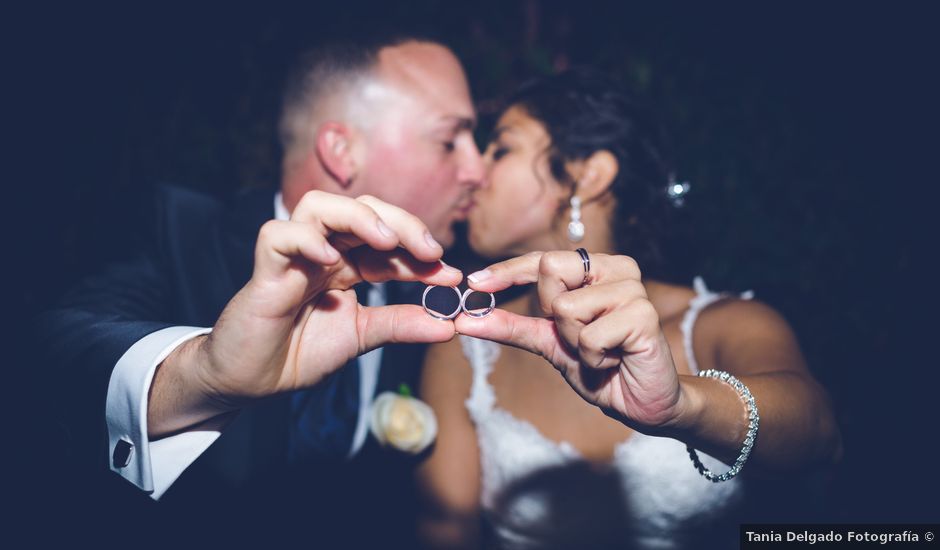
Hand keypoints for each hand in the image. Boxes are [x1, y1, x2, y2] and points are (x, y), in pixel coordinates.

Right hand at [155, 192, 461, 430]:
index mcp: (346, 264)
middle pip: (362, 210)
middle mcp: (322, 251)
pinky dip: (306, 240)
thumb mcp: (362, 337)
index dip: (421, 255)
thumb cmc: (298, 353)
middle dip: (402, 223)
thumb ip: (402, 325)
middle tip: (431, 251)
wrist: (252, 382)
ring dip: (358, 216)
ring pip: (320, 205)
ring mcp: (292, 255)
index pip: (389, 244)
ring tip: (387, 241)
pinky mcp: (264, 267)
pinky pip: (279, 235)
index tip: (453, 276)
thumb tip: (451, 324)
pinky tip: (332, 260)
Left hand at [455, 251, 685, 431]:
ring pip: (566, 308)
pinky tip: (615, 360)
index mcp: (597, 267)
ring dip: (574, 343)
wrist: (642, 402)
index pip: (542, 258)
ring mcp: (633, 290)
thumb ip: (511, 326)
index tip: (474, 283)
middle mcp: (618, 269)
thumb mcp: (548, 344)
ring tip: (601, 351)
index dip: (507, 271)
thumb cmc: (600, 366)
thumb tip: (464, 319)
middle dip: (552, 313)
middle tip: (578, 336)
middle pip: (549, 269)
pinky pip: (589, 336)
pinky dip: (593, 358)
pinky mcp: (645, 316)